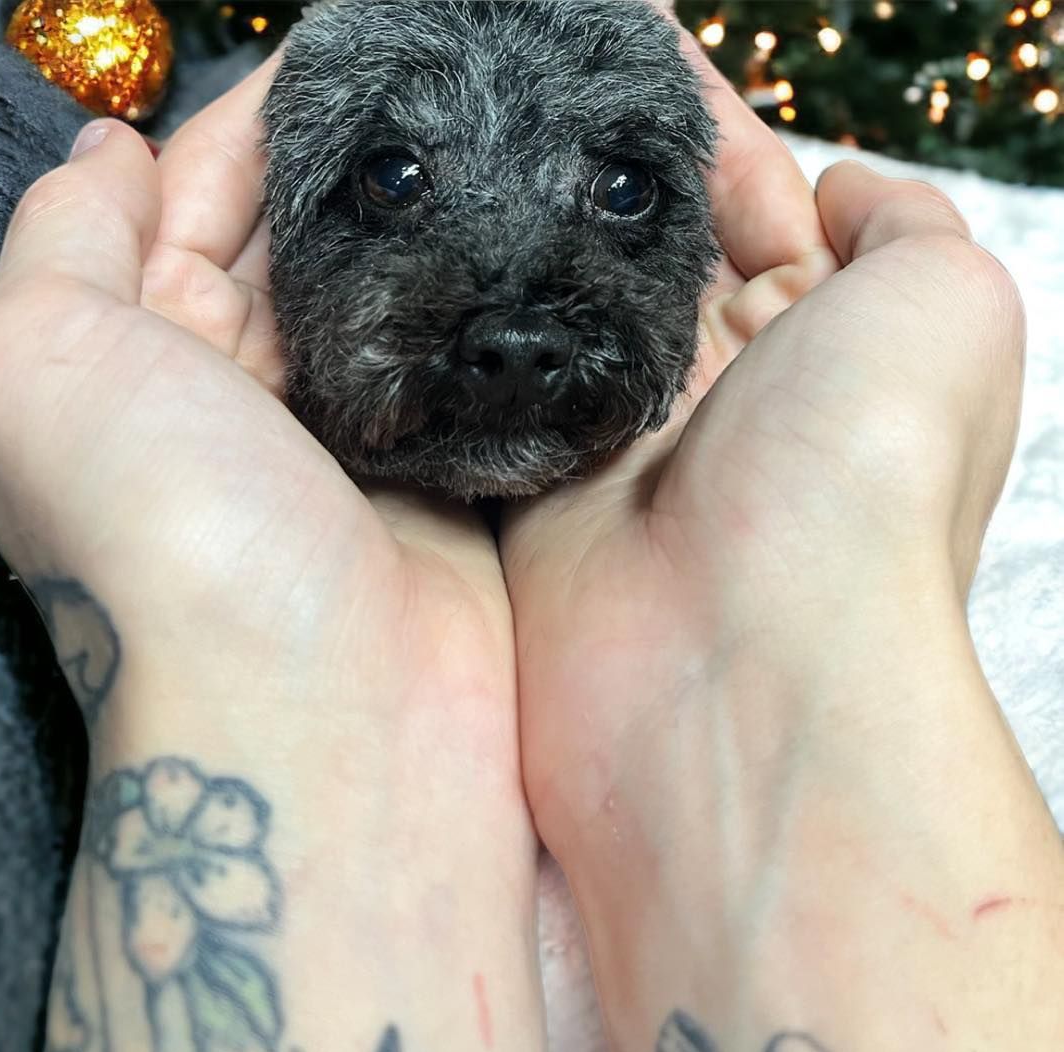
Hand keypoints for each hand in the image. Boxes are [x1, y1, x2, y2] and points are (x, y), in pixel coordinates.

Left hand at [0, 96, 543, 1051]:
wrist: (325, 710)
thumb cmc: (165, 532)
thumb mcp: (36, 358)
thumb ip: (66, 238)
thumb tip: (106, 150)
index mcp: (124, 358)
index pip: (180, 199)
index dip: (246, 120)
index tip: (339, 53)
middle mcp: (229, 396)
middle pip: (285, 239)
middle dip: (342, 159)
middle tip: (429, 86)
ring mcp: (342, 435)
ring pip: (377, 292)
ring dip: (417, 221)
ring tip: (483, 137)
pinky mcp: (434, 471)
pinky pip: (449, 357)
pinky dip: (472, 297)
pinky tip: (513, 235)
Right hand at [504, 25, 1061, 1051]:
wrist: (736, 655)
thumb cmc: (861, 476)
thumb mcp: (948, 303)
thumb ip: (898, 222)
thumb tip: (833, 186)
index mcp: (816, 345)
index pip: (747, 206)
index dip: (696, 129)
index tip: (626, 58)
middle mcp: (713, 394)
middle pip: (646, 251)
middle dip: (599, 172)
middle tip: (530, 92)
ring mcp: (613, 437)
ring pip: (561, 304)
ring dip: (527, 231)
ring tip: (472, 143)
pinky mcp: (526, 480)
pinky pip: (494, 374)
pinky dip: (473, 312)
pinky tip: (441, 238)